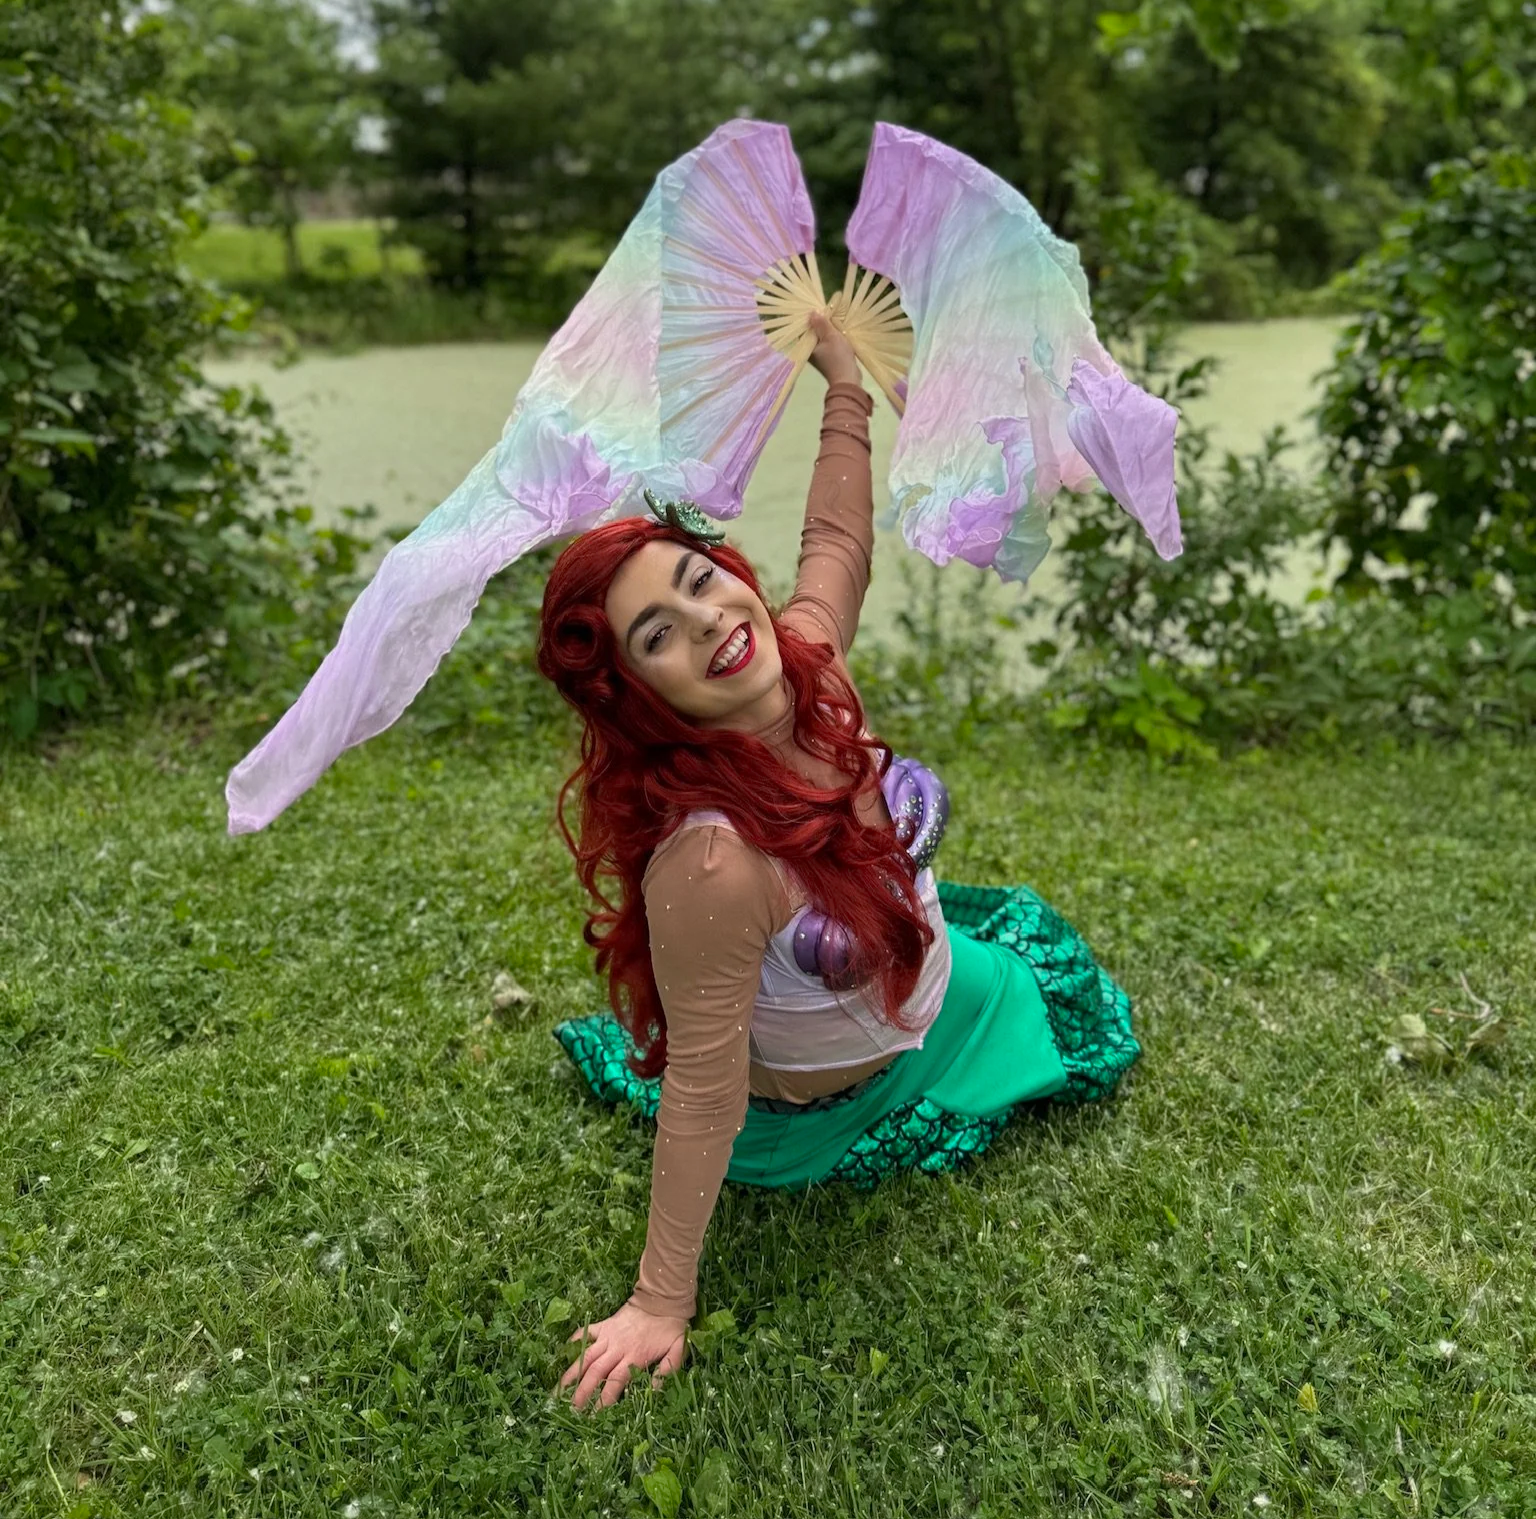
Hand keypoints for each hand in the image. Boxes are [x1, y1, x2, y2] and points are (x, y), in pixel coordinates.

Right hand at [556, 1299, 688, 1411]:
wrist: (663, 1298)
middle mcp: (617, 1348)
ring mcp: (609, 1335)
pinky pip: (586, 1332)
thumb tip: (653, 1393)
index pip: (615, 1383)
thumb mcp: (677, 1350)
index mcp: (634, 1357)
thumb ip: (667, 1371)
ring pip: (586, 1356)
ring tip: (558, 1390)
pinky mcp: (605, 1324)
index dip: (603, 1401)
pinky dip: (575, 1341)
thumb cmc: (671, 1327)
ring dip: (572, 1373)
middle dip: (582, 1392)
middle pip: (595, 1372)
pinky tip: (563, 1353)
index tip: (593, 1417)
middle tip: (570, 1410)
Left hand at [806, 309, 860, 387]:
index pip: (804, 329)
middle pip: (812, 333)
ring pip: (820, 338)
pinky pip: (827, 344)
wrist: (848, 379)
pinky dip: (831, 337)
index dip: (809, 318)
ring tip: (833, 319)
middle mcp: (810, 351)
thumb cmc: (838, 357)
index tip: (816, 309)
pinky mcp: (828, 358)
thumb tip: (811, 313)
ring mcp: (819, 356)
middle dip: (819, 323)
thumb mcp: (831, 336)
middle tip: (826, 312)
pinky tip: (838, 331)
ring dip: (827, 330)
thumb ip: (821, 324)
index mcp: (807, 346)